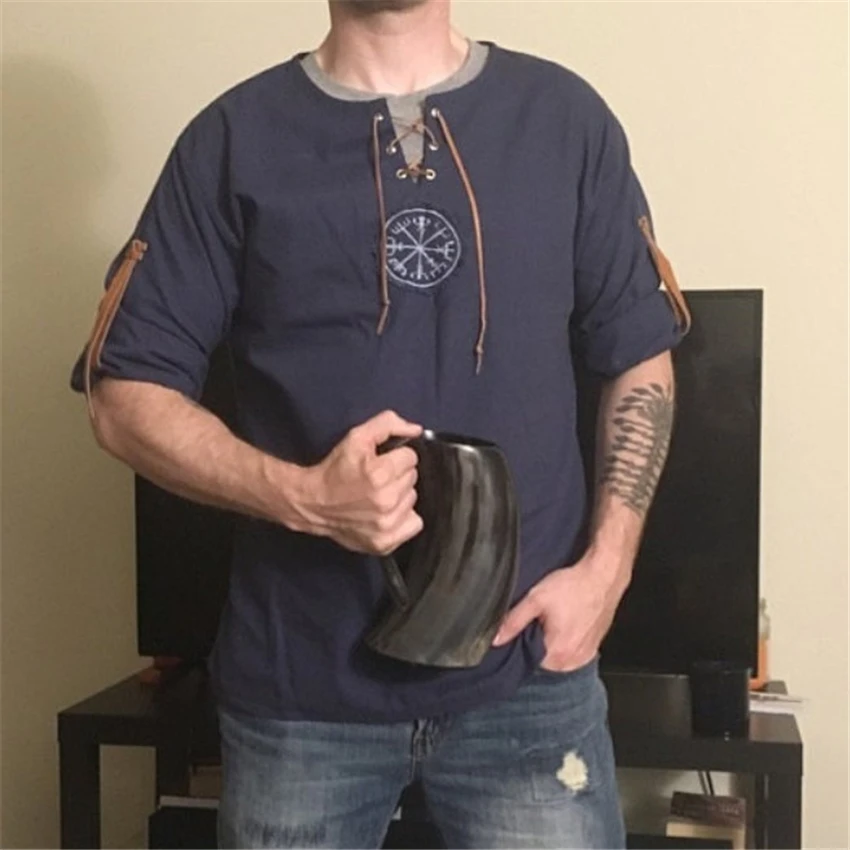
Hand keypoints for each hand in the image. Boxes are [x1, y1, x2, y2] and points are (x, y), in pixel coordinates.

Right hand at [296, 410, 423, 554]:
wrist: (313, 503)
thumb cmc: (335, 470)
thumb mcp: (357, 437)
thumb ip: (388, 424)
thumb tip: (416, 430)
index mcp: (379, 473)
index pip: (411, 457)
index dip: (395, 456)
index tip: (381, 462)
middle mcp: (385, 501)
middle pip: (413, 478)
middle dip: (397, 475)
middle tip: (377, 478)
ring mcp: (386, 525)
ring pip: (413, 499)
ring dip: (400, 495)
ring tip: (379, 495)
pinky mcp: (385, 542)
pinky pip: (414, 525)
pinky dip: (404, 518)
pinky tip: (387, 512)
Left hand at [492, 547, 630, 671]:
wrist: (603, 576)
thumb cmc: (574, 586)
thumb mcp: (536, 599)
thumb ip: (513, 621)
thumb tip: (495, 639)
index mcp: (556, 655)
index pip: (526, 658)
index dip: (521, 640)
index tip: (526, 624)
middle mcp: (572, 662)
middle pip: (541, 658)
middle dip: (537, 639)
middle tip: (543, 616)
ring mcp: (584, 657)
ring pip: (556, 654)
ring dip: (552, 640)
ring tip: (557, 617)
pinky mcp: (592, 649)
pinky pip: (571, 651)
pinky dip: (566, 639)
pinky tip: (567, 621)